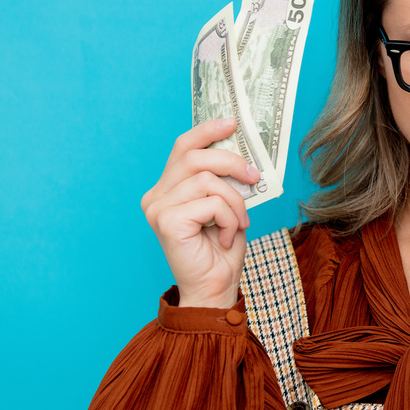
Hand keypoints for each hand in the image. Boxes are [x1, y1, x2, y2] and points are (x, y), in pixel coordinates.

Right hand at [140, 118, 259, 307]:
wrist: (216, 287)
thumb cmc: (222, 249)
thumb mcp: (226, 206)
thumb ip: (223, 180)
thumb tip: (241, 154)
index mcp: (167, 189)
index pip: (184, 147)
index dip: (207, 131)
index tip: (232, 122)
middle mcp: (156, 196)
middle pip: (196, 157)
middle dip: (231, 162)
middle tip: (254, 177)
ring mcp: (157, 208)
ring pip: (208, 181)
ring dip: (234, 202)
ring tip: (239, 222)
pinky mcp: (166, 221)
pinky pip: (211, 202)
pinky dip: (229, 218)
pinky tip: (228, 236)